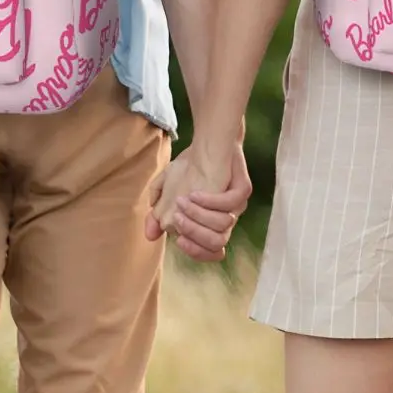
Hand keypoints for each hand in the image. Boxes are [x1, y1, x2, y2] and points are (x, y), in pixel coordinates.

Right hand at [145, 142, 250, 262]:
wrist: (209, 141)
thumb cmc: (190, 167)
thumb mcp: (167, 189)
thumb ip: (158, 213)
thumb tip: (150, 236)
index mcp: (211, 224)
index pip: (209, 251)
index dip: (195, 251)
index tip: (178, 240)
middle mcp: (226, 218)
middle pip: (217, 243)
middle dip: (194, 234)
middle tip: (177, 218)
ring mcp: (237, 205)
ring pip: (223, 226)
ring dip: (199, 216)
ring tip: (182, 201)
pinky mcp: (243, 189)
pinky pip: (230, 203)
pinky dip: (210, 201)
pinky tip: (195, 193)